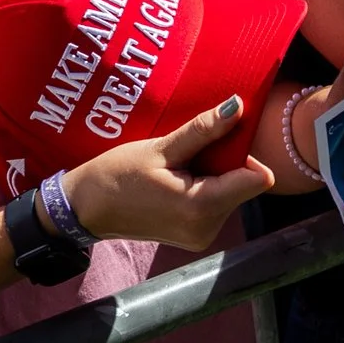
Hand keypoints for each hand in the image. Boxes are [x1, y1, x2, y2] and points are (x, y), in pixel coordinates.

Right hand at [65, 97, 270, 250]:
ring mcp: (203, 236)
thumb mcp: (161, 148)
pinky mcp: (196, 236)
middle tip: (189, 151)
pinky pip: (216, 203)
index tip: (221, 137)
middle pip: (244, 184)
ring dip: (214, 173)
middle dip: (225, 162)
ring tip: (178, 165)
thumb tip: (238, 106)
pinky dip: (205, 186)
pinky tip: (177, 178)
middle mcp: (209, 228)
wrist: (86, 209)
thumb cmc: (118, 175)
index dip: (245, 153)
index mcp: (202, 207)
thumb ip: (203, 130)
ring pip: (231, 193)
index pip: (257, 178)